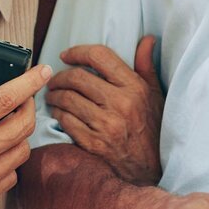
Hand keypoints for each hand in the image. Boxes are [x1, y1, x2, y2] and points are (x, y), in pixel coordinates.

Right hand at [0, 57, 50, 208]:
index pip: (6, 99)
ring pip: (23, 151)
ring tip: (11, 126)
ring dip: (21, 135)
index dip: (29, 82)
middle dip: (30, 106)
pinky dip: (10, 162)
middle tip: (24, 99)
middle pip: (25, 125)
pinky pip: (12, 176)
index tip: (42, 71)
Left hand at [46, 36, 164, 185]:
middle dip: (60, 76)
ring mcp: (106, 124)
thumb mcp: (155, 94)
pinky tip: (58, 112)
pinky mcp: (94, 143)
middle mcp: (120, 103)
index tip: (66, 55)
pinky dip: (58, 114)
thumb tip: (147, 39)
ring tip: (52, 95)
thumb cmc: (152, 128)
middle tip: (54, 79)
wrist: (151, 168)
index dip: (78, 52)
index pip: (100, 56)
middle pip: (78, 77)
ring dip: (54, 95)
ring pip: (67, 99)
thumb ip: (146, 65)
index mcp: (134, 87)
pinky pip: (66, 121)